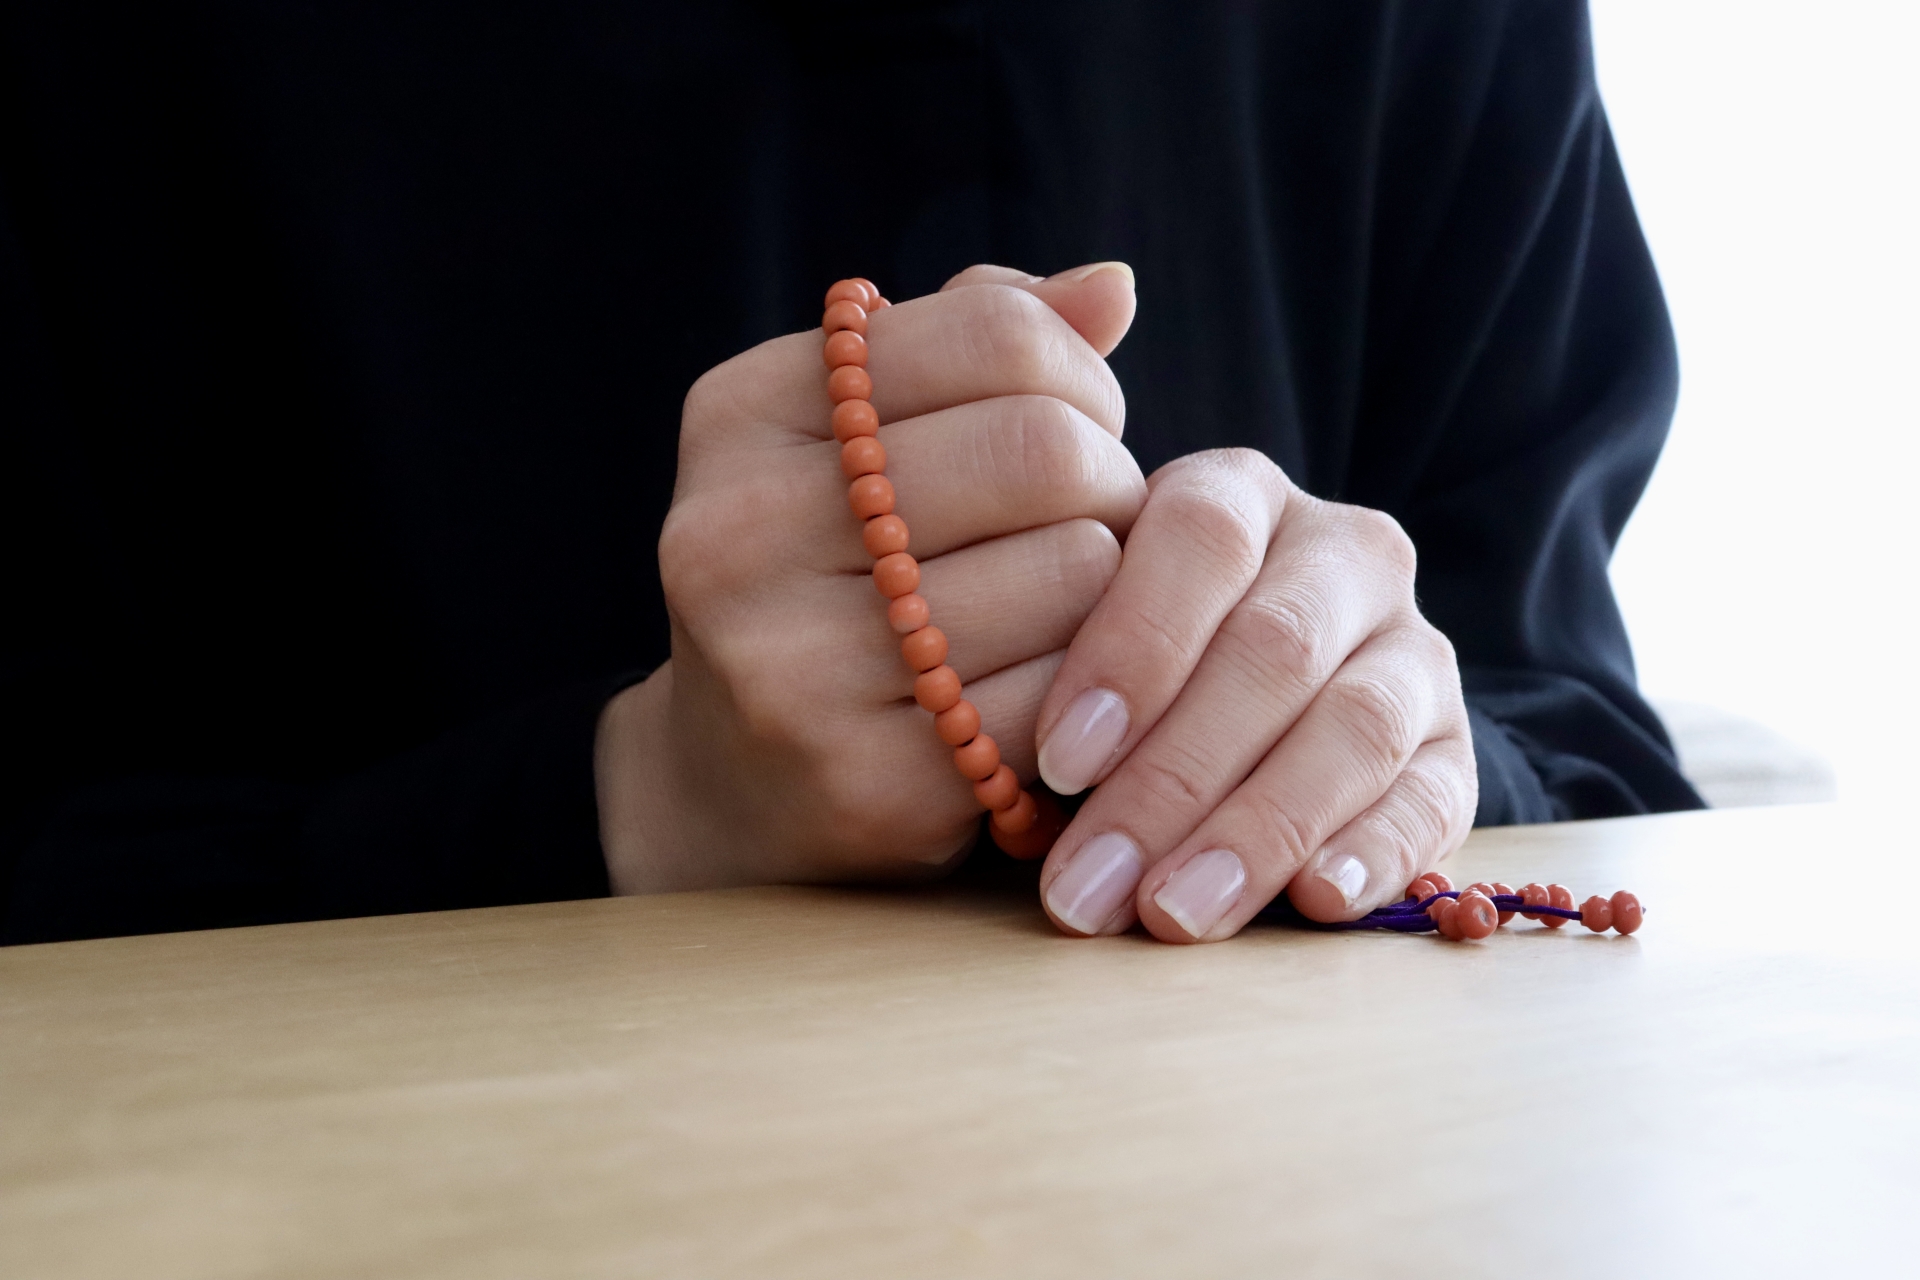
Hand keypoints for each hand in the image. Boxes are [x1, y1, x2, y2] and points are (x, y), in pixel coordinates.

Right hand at [596, 264, 1146, 891]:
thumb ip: (980, 343)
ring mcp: (793, 665)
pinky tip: (1053, 689)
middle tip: (1095, 520)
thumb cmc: (833, 572)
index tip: (1076, 425)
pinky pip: (1068, 694)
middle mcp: (742, 533)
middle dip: (1109, 480)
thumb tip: (1112, 285)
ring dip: (1112, 588)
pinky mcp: (867, 780)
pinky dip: (1092, 685)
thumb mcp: (859, 435)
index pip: (992, 332)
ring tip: (1067, 606)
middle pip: (1042, 448)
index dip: (1077, 376)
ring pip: (1076, 570)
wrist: (730, 782)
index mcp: (741, 416)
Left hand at [1032, 449, 1476, 941]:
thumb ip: (1074, 677)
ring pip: (1355, 724)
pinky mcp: (1457, 742)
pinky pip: (1434, 794)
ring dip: (1259, 830)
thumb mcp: (1094, 632)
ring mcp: (1413, 644)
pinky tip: (1312, 901)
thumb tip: (1035, 789)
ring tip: (1176, 914)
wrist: (1264, 689)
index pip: (1201, 536)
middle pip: (1271, 648)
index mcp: (1240, 494)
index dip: (1133, 646)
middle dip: (1172, 779)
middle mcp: (1343, 551)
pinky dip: (1374, 852)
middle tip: (1093, 883)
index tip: (1062, 761)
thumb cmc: (1135, 665)